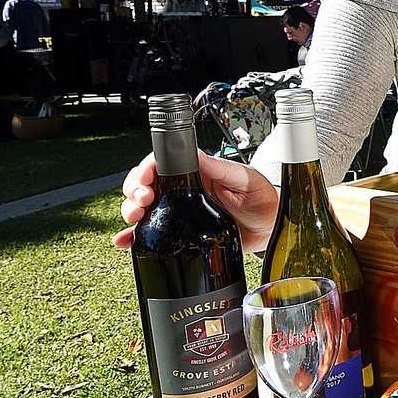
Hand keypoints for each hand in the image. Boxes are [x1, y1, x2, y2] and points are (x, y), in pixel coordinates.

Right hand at [113, 152, 278, 251]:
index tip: (146, 179)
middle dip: (134, 190)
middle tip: (141, 201)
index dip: (148, 168)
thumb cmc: (263, 199)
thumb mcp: (247, 180)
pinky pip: (153, 233)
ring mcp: (181, 211)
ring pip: (144, 207)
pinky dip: (134, 237)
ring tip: (135, 219)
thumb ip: (224, 169)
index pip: (164, 163)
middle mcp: (185, 190)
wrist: (271, 228)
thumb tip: (198, 156)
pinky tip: (126, 242)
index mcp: (198, 173)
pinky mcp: (181, 233)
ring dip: (131, 211)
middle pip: (145, 183)